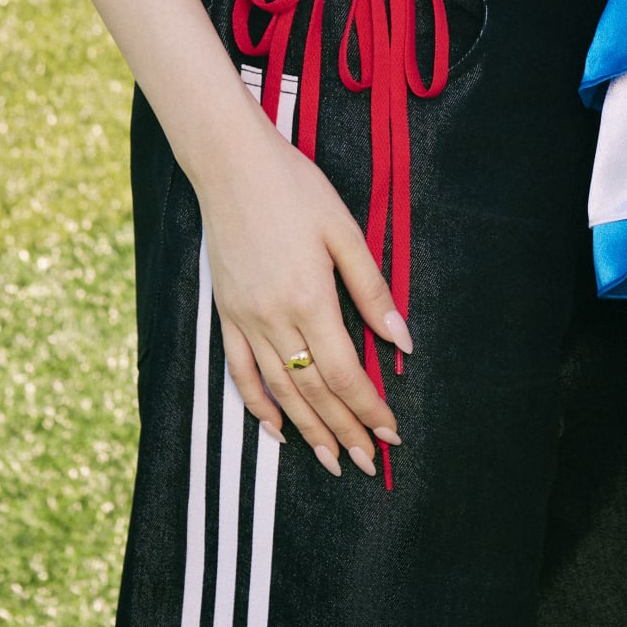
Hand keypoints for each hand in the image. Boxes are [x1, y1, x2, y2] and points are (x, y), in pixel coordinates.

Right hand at [193, 102, 412, 478]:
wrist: (230, 165)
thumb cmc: (295, 190)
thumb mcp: (344, 232)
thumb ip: (372, 291)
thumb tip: (400, 342)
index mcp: (310, 297)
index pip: (345, 372)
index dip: (369, 407)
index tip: (390, 433)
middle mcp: (274, 317)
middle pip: (314, 390)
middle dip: (344, 429)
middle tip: (367, 462)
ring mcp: (245, 318)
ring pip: (279, 390)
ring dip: (307, 429)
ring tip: (330, 460)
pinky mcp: (225, 313)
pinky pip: (240, 372)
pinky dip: (257, 405)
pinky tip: (275, 429)